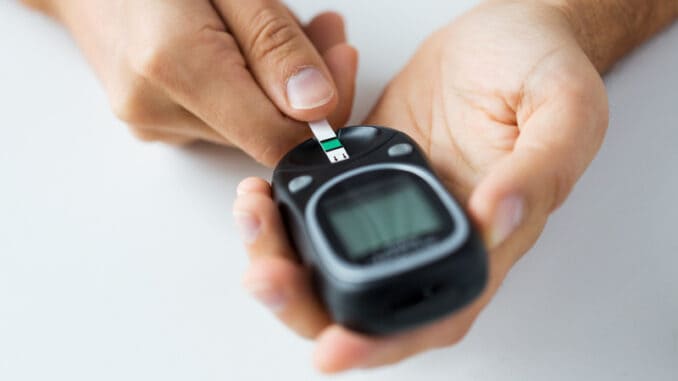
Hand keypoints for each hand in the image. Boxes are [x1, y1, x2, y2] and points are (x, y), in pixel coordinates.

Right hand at [23, 0, 356, 164]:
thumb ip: (274, 43)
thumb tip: (317, 105)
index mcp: (173, 63)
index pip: (276, 137)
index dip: (326, 110)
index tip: (341, 60)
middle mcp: (155, 106)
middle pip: (266, 131)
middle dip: (305, 85)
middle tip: (322, 29)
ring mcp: (151, 122)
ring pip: (249, 126)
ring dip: (277, 83)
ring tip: (276, 25)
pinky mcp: (153, 124)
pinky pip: (223, 119)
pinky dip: (247, 88)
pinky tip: (243, 48)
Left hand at [234, 0, 608, 371]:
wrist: (503, 31)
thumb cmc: (540, 69)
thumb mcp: (564, 111)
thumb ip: (539, 171)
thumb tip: (494, 219)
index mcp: (485, 240)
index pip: (432, 315)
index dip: (380, 343)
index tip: (332, 348)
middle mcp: (433, 232)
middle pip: (362, 299)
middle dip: (304, 301)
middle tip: (264, 275)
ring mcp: (394, 202)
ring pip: (328, 254)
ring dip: (281, 249)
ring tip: (253, 211)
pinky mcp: (366, 167)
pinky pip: (318, 197)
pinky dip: (283, 198)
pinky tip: (263, 181)